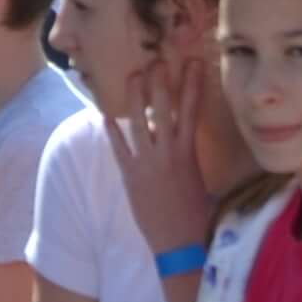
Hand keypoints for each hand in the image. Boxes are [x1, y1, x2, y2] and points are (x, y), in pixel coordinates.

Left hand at [112, 43, 223, 261]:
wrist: (179, 241)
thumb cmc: (195, 211)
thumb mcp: (197, 176)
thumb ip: (188, 152)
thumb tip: (183, 131)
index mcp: (188, 152)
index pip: (191, 109)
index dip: (192, 83)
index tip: (193, 62)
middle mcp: (167, 152)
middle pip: (162, 107)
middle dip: (159, 81)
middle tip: (156, 59)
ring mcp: (147, 162)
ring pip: (138, 121)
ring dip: (134, 96)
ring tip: (132, 75)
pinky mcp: (130, 175)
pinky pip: (118, 147)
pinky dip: (112, 129)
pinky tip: (104, 113)